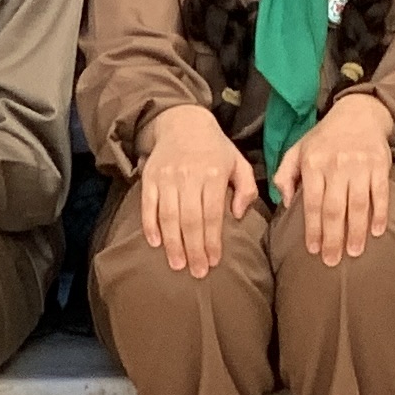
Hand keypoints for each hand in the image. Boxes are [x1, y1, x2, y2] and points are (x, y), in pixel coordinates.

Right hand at [134, 101, 263, 275]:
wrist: (183, 122)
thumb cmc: (215, 148)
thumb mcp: (238, 161)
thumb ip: (246, 188)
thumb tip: (239, 215)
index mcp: (214, 173)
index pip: (213, 213)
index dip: (213, 240)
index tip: (214, 261)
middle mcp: (190, 175)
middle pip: (191, 219)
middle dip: (194, 249)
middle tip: (197, 272)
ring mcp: (168, 177)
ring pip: (169, 216)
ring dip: (173, 243)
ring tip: (178, 265)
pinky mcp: (150, 177)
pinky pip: (148, 206)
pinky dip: (150, 226)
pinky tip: (156, 244)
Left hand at [274, 89, 394, 263]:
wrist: (359, 112)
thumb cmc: (324, 138)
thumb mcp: (298, 149)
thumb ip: (284, 175)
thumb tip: (284, 204)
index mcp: (314, 163)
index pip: (312, 203)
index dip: (312, 228)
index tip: (313, 250)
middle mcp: (336, 165)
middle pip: (334, 208)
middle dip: (333, 238)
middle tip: (332, 261)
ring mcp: (360, 164)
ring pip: (358, 204)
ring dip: (356, 231)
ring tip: (353, 252)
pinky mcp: (380, 164)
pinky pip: (380, 193)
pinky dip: (380, 213)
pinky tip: (376, 231)